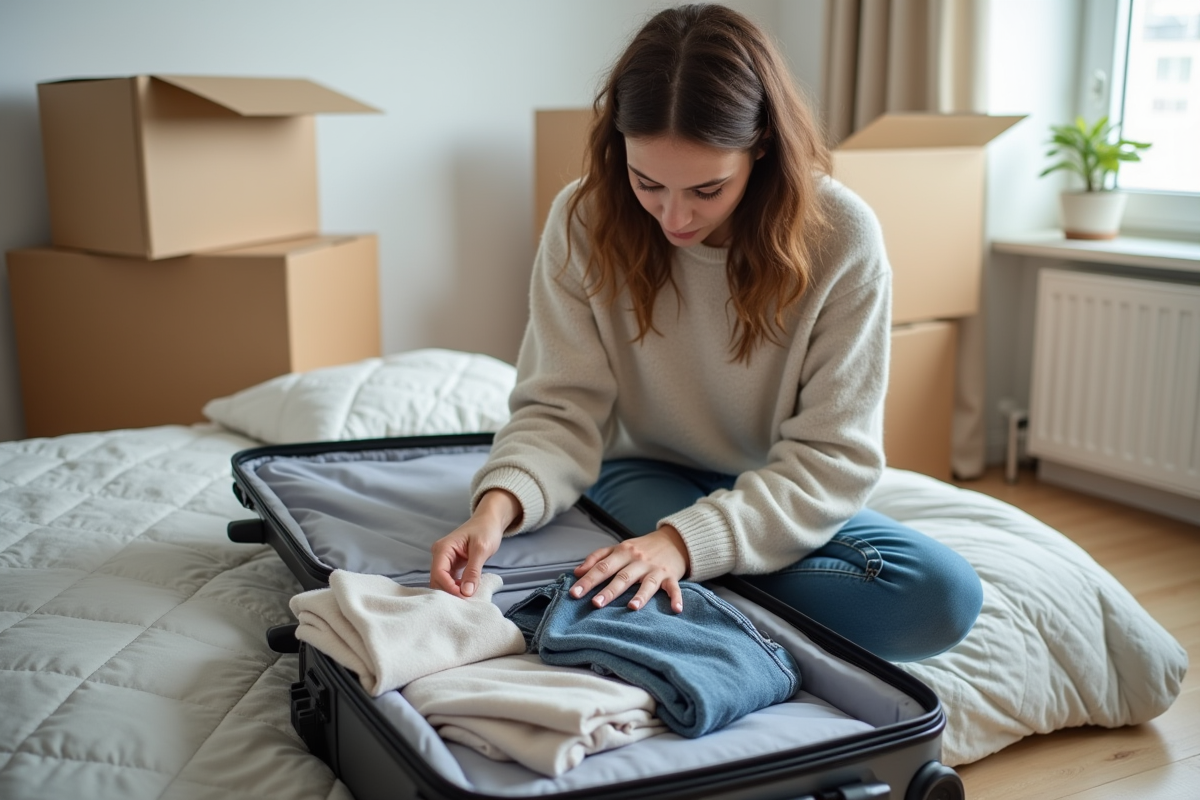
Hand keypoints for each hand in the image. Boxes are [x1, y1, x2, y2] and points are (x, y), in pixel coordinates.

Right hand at [429, 489, 519, 597]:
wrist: (490, 521)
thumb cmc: (486, 530)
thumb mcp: (481, 549)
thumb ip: (473, 571)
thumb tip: (466, 592)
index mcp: (443, 548)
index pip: (439, 573)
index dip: (450, 587)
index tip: (464, 597)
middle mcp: (440, 555)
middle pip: (437, 580)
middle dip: (449, 591)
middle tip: (466, 602)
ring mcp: (444, 561)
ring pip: (442, 582)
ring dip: (453, 591)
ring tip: (467, 599)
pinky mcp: (451, 565)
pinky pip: (449, 580)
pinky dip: (456, 587)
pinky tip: (466, 592)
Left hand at [571, 525, 689, 612]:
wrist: (672, 540)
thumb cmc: (640, 548)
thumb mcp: (618, 548)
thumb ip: (597, 558)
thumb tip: (577, 571)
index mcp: (623, 553)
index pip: (602, 567)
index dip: (588, 580)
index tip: (574, 593)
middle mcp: (638, 561)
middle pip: (622, 576)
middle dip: (609, 590)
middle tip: (595, 603)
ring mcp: (655, 569)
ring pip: (647, 583)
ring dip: (640, 595)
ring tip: (631, 607)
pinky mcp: (671, 576)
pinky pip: (674, 588)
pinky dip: (676, 598)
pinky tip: (676, 609)